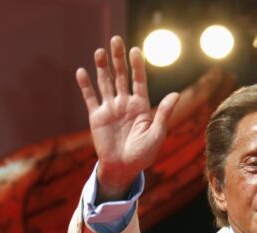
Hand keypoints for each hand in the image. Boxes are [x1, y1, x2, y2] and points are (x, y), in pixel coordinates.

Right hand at [76, 36, 178, 201]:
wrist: (122, 169)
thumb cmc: (142, 155)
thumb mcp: (156, 135)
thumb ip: (164, 114)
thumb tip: (175, 94)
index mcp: (141, 106)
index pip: (139, 80)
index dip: (137, 65)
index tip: (136, 50)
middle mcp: (125, 104)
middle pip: (121, 76)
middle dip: (118, 59)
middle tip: (116, 40)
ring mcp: (110, 109)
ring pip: (106, 83)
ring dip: (102, 67)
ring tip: (100, 51)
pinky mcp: (96, 117)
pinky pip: (90, 98)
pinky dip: (86, 86)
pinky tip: (82, 72)